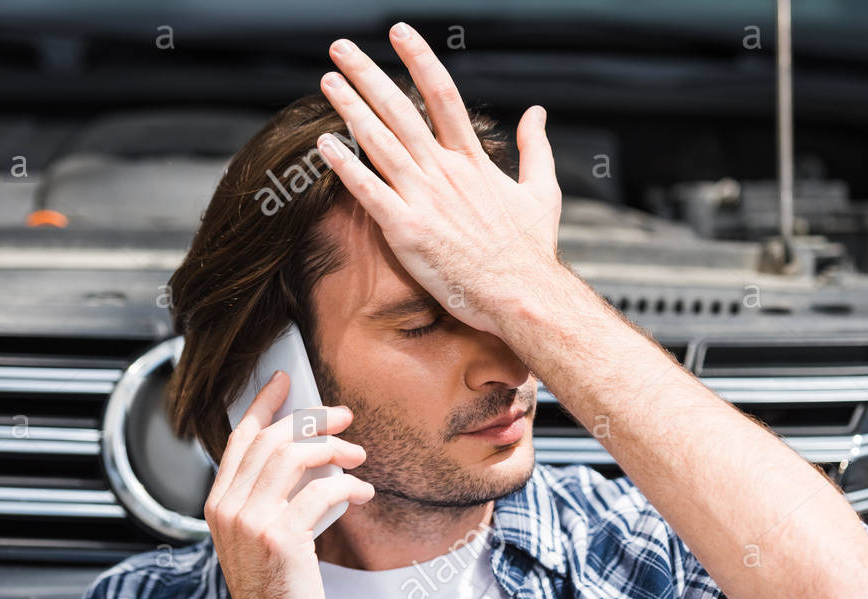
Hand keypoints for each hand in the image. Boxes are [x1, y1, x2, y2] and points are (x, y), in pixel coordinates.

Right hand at [205, 371, 373, 598]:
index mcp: (219, 504)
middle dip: (313, 419)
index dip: (263, 404)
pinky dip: (349, 485)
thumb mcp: (261, 538)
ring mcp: (251, 522)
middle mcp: (227, 508)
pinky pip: (321, 491)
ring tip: (360, 455)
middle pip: (272, 439)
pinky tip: (364, 492)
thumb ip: (270, 498)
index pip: (239, 439)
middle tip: (345, 416)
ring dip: (334, 448)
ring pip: (294, 456)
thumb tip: (307, 457)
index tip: (283, 379)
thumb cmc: (276, 593)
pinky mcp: (281, 537)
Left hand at [314, 23, 563, 338]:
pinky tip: (324, 144)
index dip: (418, 60)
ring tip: (327, 82)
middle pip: (400, 111)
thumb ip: (535, 147)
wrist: (525, 296)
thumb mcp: (544, 192)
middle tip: (341, 48)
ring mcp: (425, 200)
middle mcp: (446, 173)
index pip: (442, 95)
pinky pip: (368, 191)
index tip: (398, 33)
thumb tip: (536, 112)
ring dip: (349, 108)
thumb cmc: (533, 253)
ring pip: (380, 143)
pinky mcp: (408, 230)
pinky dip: (345, 166)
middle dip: (367, 75)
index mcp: (474, 162)